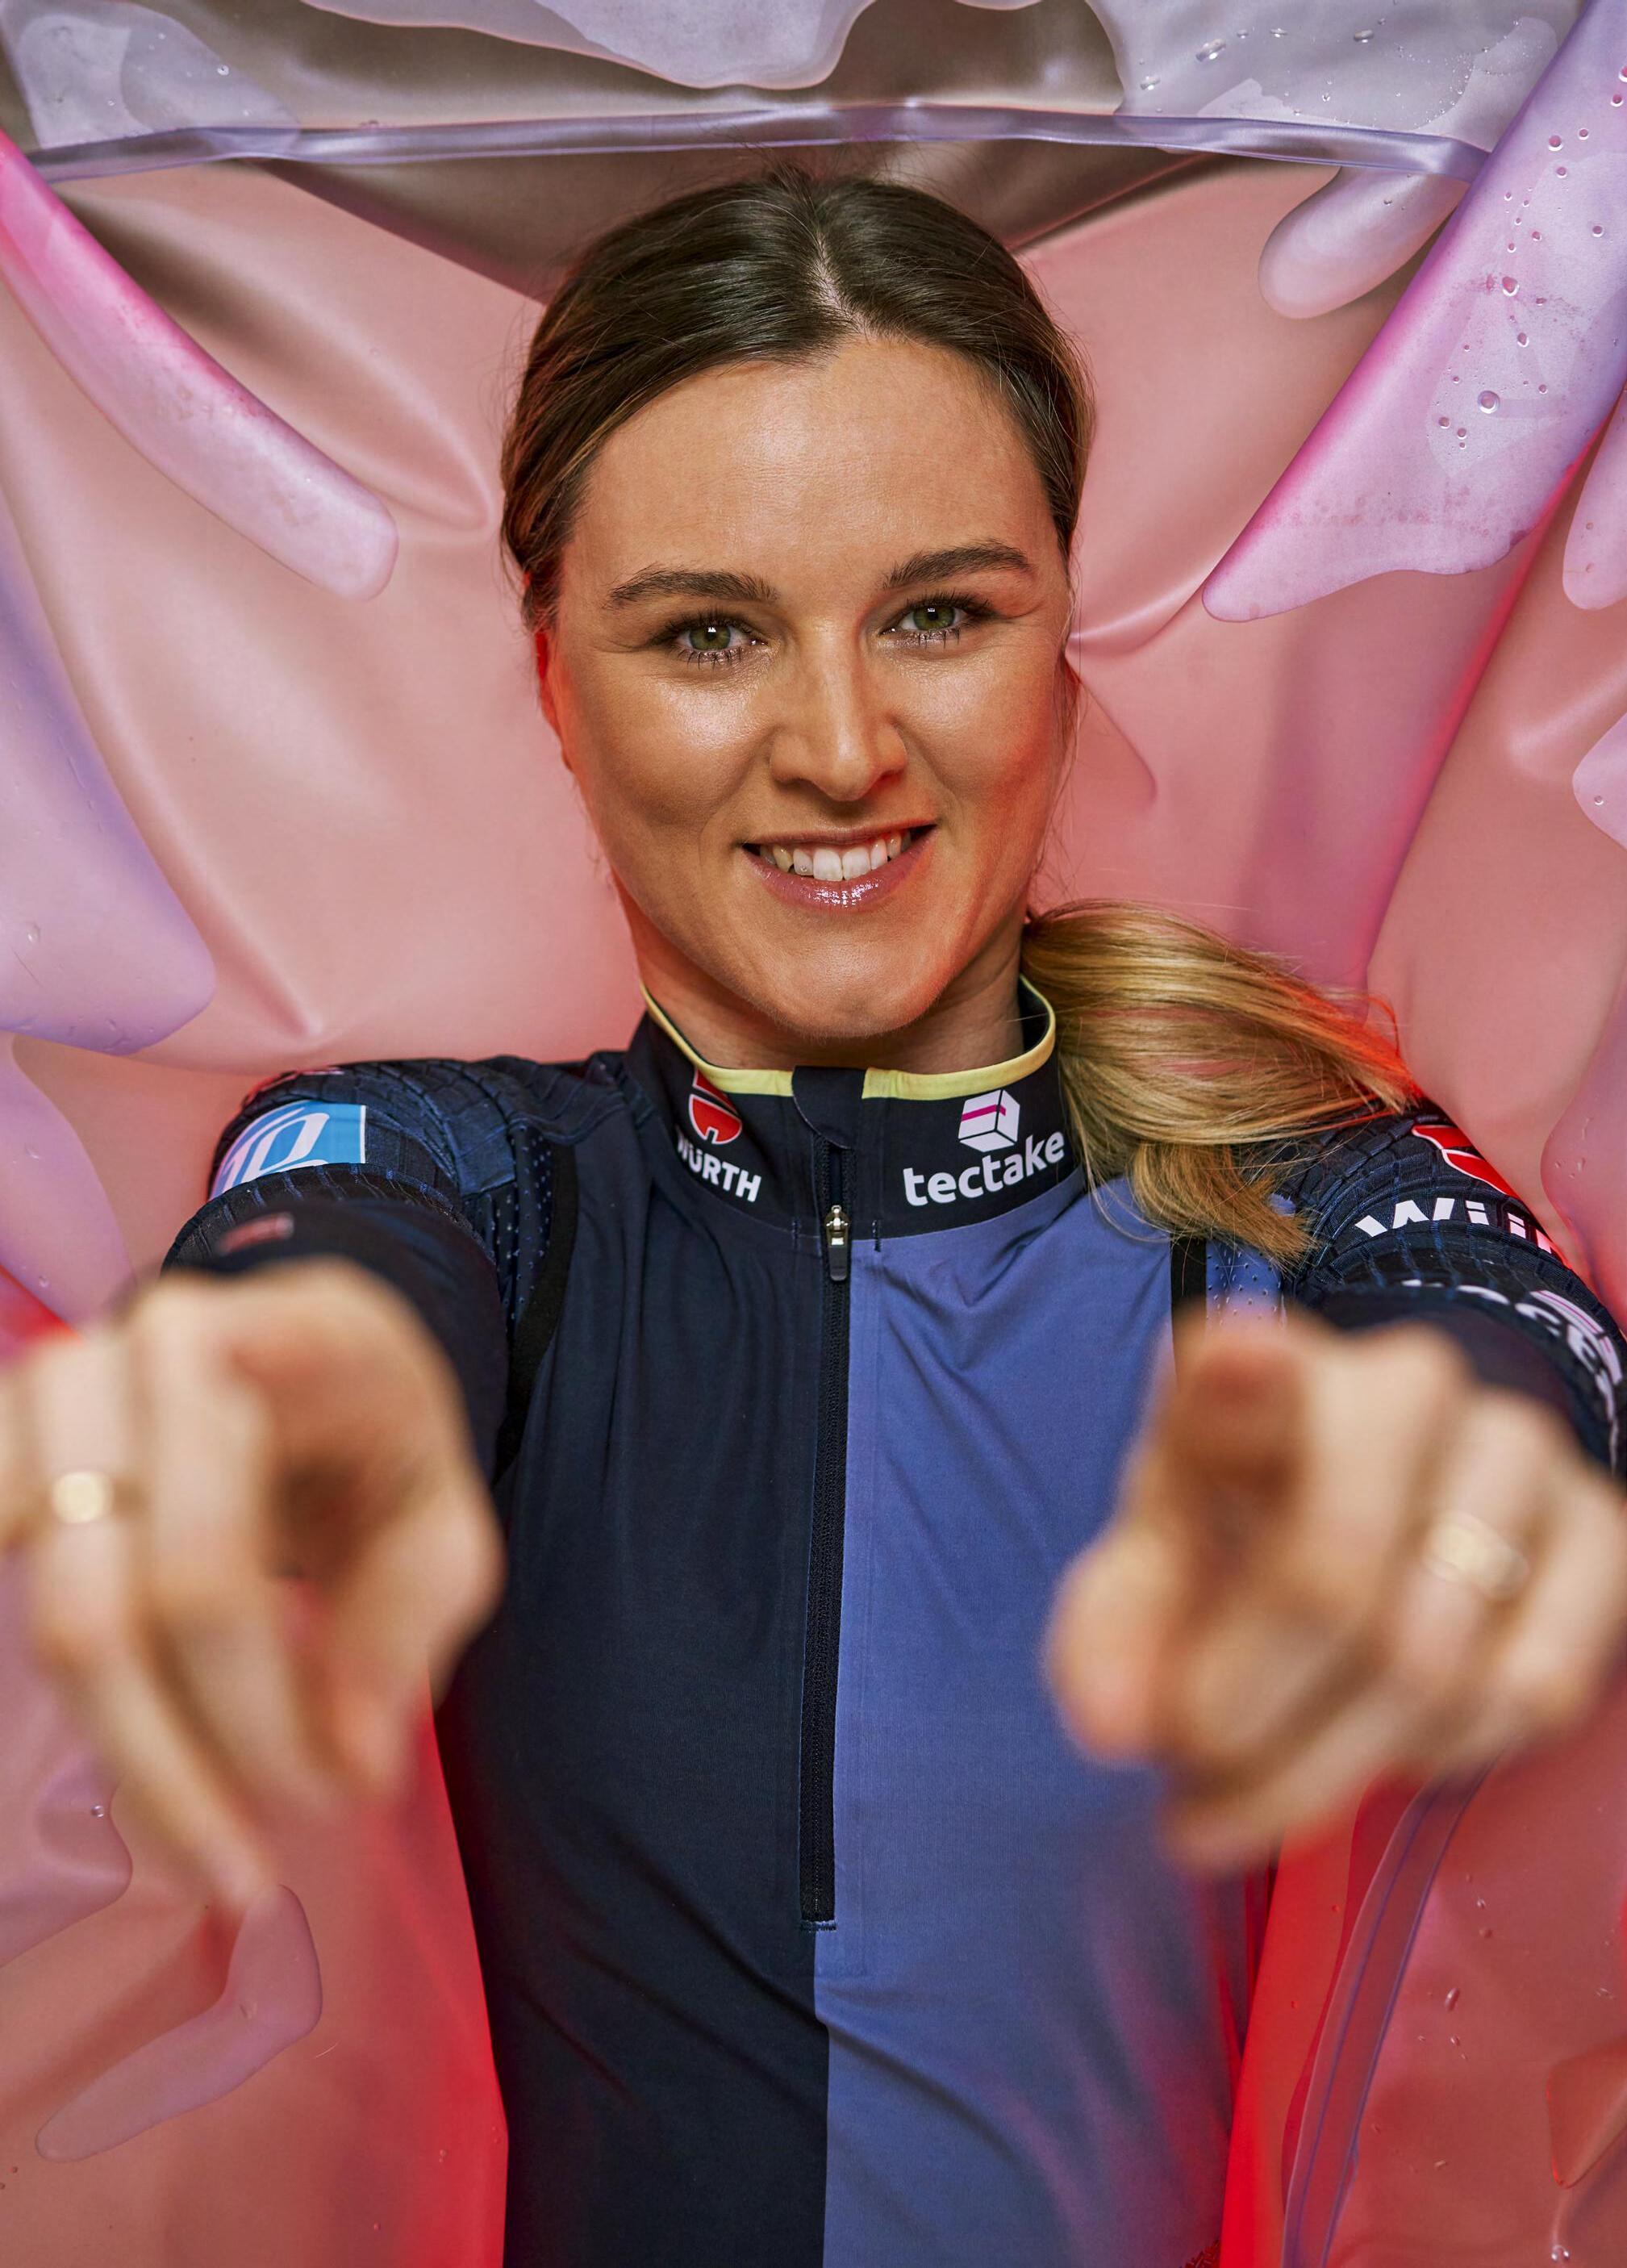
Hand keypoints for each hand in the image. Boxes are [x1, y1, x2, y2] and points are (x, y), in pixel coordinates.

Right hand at [2, 1262, 502, 1911]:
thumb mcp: (443, 1518)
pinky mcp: (6, 1440)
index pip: (211, 1560)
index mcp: (273, 1345)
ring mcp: (53, 1389)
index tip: (316, 1802)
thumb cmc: (380, 1437)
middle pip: (103, 1611)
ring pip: (47, 1620)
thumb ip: (408, 1627)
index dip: (249, 1704)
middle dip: (175, 1764)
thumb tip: (350, 1766)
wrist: (312, 1353)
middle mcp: (139, 1351)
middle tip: (249, 1872)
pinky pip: (1, 1573)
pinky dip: (62, 1695)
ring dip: (124, 1748)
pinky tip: (133, 1756)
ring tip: (208, 1838)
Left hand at [1045, 1307, 1626, 1870]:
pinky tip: (1389, 1745)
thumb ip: (1115, 1634)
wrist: (1395, 1504)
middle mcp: (1402, 1384)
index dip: (1245, 1375)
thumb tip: (1112, 1721)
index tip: (1236, 1365)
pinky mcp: (1603, 1526)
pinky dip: (1442, 1757)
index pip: (1252, 1365)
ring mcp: (1516, 1448)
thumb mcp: (1158, 1566)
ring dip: (1327, 1769)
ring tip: (1264, 1791)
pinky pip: (1528, 1690)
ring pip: (1429, 1662)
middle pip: (1331, 1577)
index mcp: (1262, 1370)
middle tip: (1187, 1799)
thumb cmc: (1245, 1531)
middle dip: (1245, 1721)